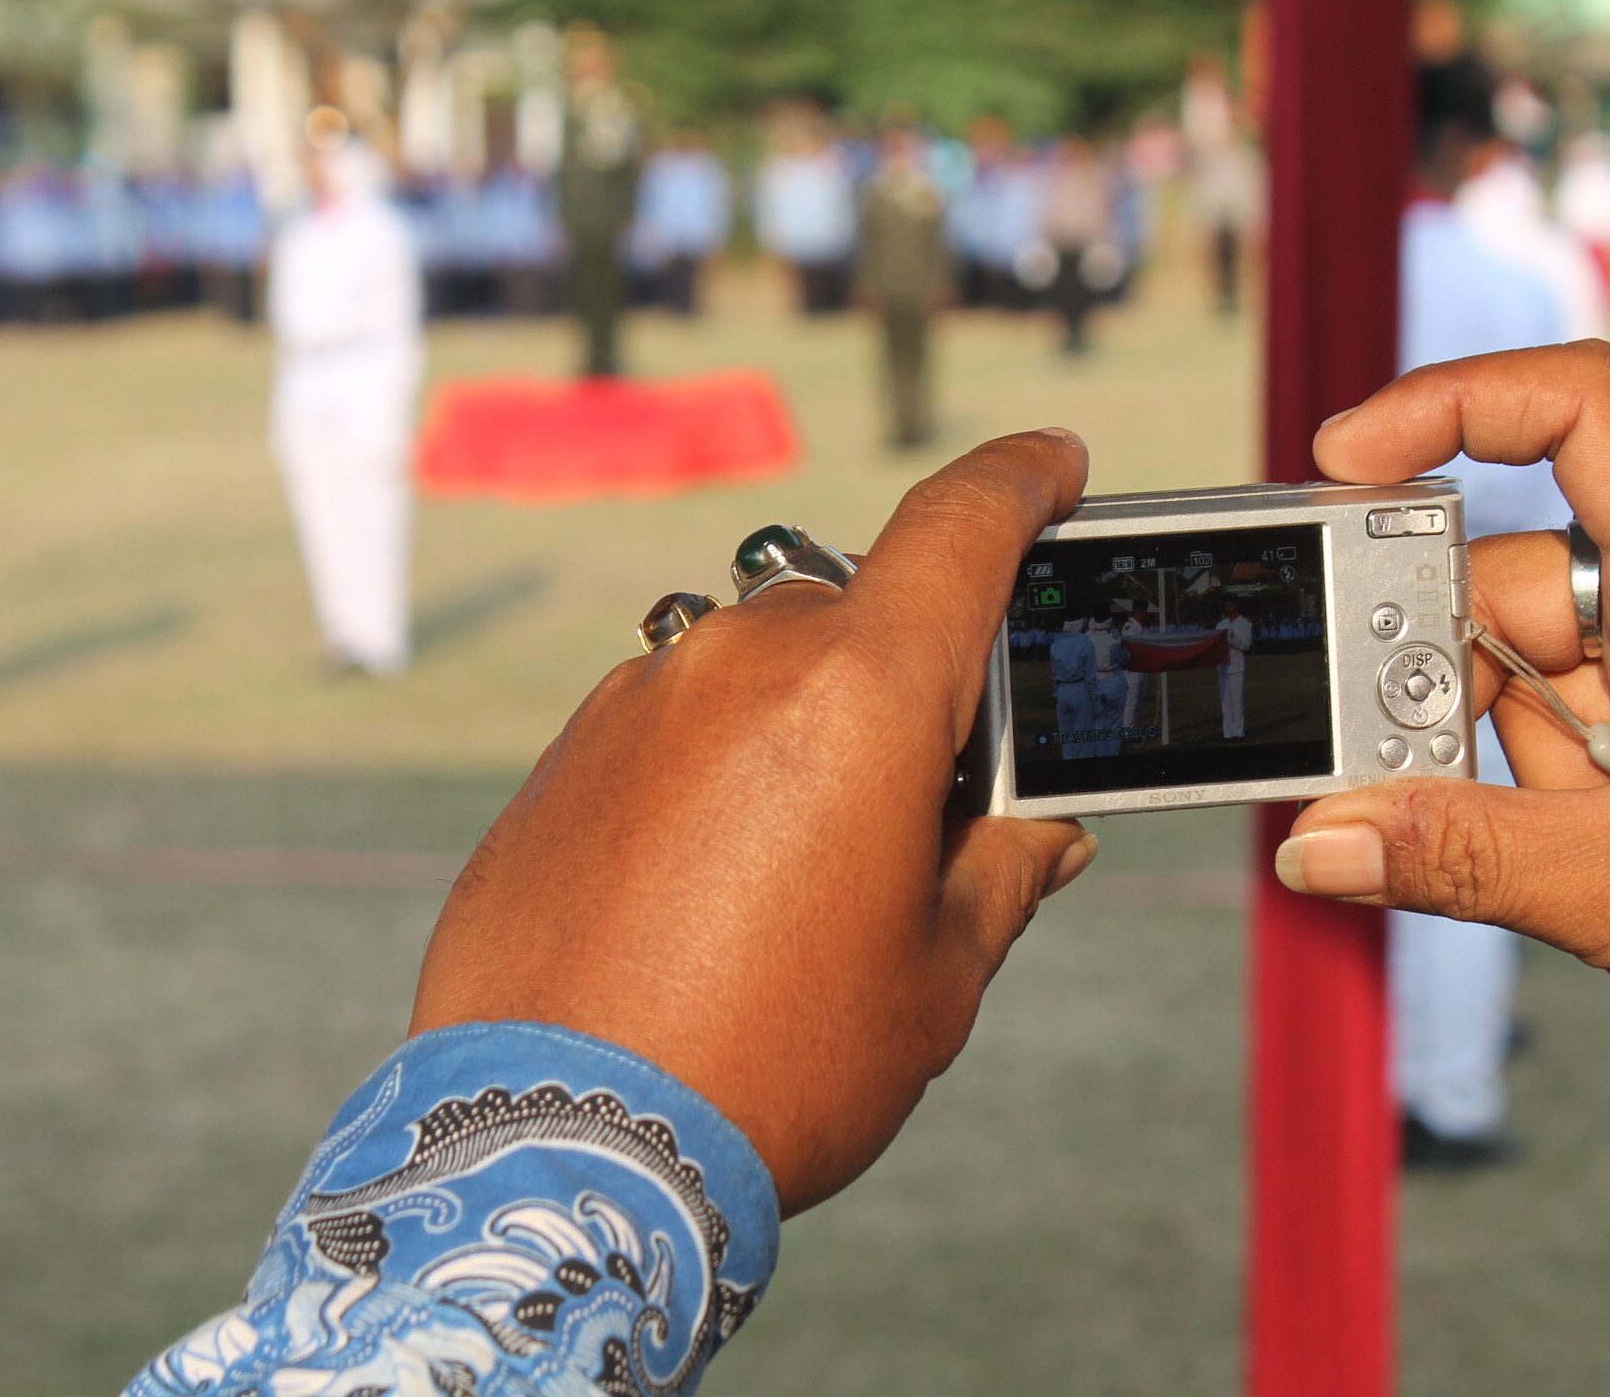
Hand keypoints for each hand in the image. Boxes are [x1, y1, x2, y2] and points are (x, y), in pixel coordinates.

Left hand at [410, 432, 1101, 1212]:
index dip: (1024, 480)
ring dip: (801, 727)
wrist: (554, 1146)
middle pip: (860, 613)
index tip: (1054, 464)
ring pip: (757, 666)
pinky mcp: (563, 756)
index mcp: (864, 691)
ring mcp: (636, 700)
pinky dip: (712, 767)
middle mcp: (741, 659)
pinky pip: (670, 723)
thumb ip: (1004, 872)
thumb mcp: (934, 978)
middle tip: (927, 799)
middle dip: (908, 677)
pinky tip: (709, 887)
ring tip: (799, 874)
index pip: (963, 526)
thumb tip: (1042, 834)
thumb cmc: (773, 1063)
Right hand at [1277, 341, 1609, 1022]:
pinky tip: (1461, 831)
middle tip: (1357, 722)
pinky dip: (1475, 779)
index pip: (1583, 418)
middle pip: (1505, 571)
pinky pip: (1527, 731)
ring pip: (1506, 663)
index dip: (1460, 402)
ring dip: (1444, 736)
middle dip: (1419, 647)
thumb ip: (1465, 859)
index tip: (1349, 457)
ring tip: (1410, 811)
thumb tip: (1324, 841)